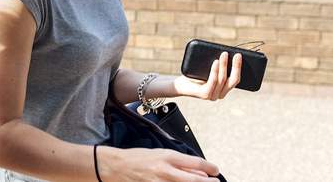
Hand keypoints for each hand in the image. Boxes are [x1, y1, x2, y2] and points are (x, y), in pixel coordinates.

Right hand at [97, 145, 220, 181]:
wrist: (116, 167)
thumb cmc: (138, 158)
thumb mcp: (160, 154)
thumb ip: (181, 163)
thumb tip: (200, 171)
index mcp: (167, 157)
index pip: (195, 163)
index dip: (209, 167)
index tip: (215, 171)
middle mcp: (165, 171)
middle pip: (194, 180)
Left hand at [173, 51, 241, 100]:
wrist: (179, 84)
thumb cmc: (194, 75)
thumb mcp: (208, 70)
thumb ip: (218, 66)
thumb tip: (227, 53)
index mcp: (223, 90)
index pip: (236, 80)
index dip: (239, 68)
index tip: (240, 56)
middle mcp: (220, 94)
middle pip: (233, 80)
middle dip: (236, 66)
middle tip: (236, 54)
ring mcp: (213, 96)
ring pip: (222, 79)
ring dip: (225, 66)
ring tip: (224, 54)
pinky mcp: (205, 94)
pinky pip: (213, 81)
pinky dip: (215, 70)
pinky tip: (215, 62)